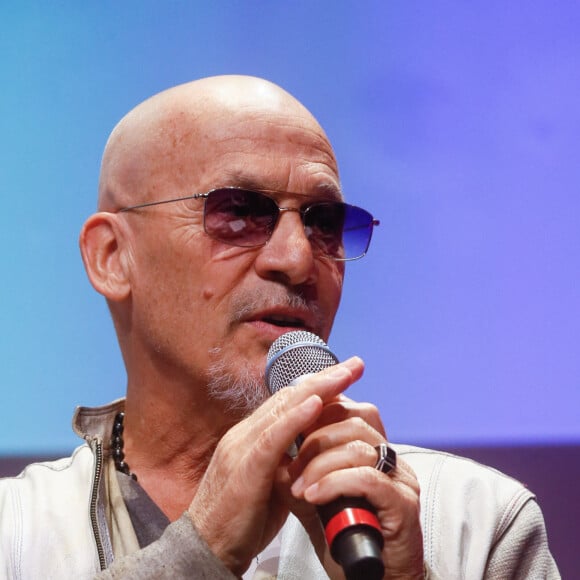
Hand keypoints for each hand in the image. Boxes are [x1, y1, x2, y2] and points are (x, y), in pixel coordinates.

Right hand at [187, 357, 364, 575]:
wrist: (207, 549)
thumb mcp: (270, 483)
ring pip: (282, 409)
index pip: (288, 402)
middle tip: (355, 364)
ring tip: (344, 375)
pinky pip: (271, 438)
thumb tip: (315, 449)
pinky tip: (316, 403)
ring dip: (317, 389)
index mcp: (251, 436)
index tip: (345, 374)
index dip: (318, 385)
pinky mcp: (244, 468)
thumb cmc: (240, 519)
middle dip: (324, 378)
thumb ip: (288, 461)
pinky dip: (295, 418)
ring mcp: (242, 447)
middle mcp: (245, 434)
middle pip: (289, 397)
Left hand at [287, 392, 423, 578]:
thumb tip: (277, 454)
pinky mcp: (403, 504)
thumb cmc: (343, 539)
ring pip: (358, 447)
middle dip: (314, 438)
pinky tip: (314, 496)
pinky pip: (366, 478)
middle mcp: (390, 459)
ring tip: (301, 486)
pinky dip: (334, 483)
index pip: (349, 410)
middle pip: (353, 421)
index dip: (318, 411)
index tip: (290, 425)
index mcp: (372, 450)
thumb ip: (301, 474)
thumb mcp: (314, 500)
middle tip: (291, 465)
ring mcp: (400, 479)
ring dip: (320, 463)